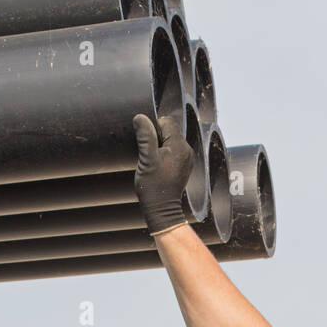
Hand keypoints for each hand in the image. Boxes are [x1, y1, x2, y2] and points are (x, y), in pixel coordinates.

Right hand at [132, 113, 192, 235]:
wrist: (162, 209)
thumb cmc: (153, 186)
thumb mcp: (146, 159)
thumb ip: (145, 136)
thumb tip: (140, 117)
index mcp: (180, 146)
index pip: (166, 122)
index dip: (153, 128)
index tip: (146, 144)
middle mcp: (187, 150)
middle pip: (169, 131)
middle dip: (156, 138)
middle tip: (149, 155)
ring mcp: (186, 159)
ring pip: (169, 141)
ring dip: (158, 147)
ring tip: (153, 163)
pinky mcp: (183, 166)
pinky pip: (172, 152)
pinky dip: (163, 155)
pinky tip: (158, 168)